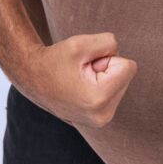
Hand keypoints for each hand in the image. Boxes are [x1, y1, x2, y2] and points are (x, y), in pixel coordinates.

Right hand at [14, 32, 137, 128]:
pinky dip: (101, 84)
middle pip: (126, 75)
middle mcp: (103, 116)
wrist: (33, 78)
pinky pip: (115, 90)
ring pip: (121, 82)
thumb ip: (109, 43)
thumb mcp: (81, 43)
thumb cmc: (55, 60)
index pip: (129, 66)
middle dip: (107, 67)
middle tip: (81, 72)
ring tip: (80, 79)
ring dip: (104, 75)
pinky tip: (82, 88)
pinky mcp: (100, 119)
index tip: (86, 65)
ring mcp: (101, 121)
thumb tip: (121, 55)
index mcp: (99, 99)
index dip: (108, 58)